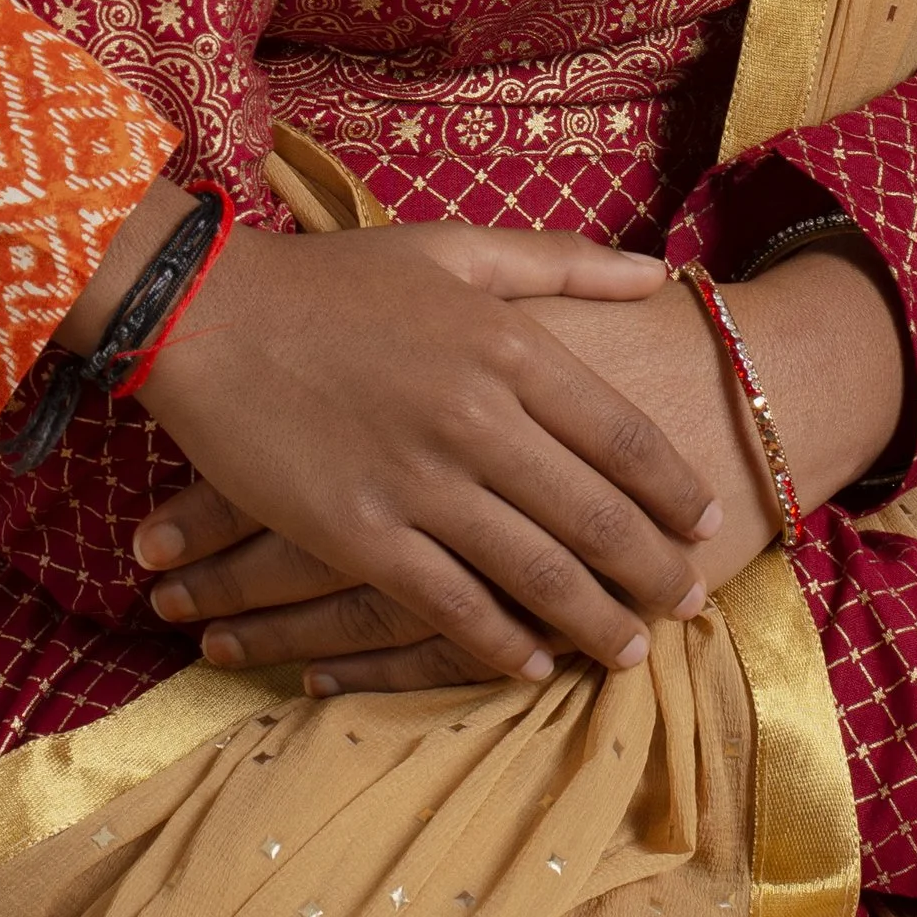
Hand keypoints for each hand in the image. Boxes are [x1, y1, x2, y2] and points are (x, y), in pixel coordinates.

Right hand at [127, 221, 720, 685]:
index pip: (625, 435)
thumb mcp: (453, 250)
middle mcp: (479, 417)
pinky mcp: (361, 534)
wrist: (207, 317)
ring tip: (633, 650)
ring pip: (539, 574)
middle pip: (599, 516)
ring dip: (597, 622)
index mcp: (509, 344)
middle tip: (692, 607)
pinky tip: (532, 665)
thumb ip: (560, 263)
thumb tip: (658, 274)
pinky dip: (501, 645)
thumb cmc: (333, 281)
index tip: (710, 526)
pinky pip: (452, 606)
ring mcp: (421, 482)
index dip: (677, 490)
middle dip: (657, 573)